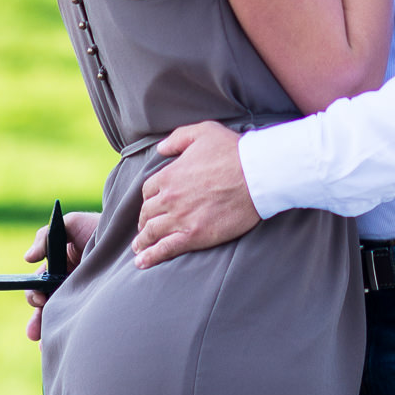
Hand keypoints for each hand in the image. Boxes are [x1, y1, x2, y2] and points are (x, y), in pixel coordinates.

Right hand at [22, 210, 98, 342]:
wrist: (130, 236)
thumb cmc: (100, 228)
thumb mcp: (71, 225)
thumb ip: (45, 237)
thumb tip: (27, 258)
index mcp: (59, 268)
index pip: (40, 286)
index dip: (35, 296)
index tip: (39, 300)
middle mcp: (68, 285)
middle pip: (46, 308)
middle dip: (37, 321)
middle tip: (34, 332)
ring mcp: (81, 297)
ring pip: (59, 319)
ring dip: (48, 332)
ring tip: (45, 345)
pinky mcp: (94, 307)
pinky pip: (77, 324)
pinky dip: (67, 334)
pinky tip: (60, 345)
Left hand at [134, 121, 259, 267]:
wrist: (256, 174)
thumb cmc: (233, 151)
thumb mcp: (203, 132)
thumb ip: (178, 138)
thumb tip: (160, 148)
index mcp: (169, 175)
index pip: (148, 191)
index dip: (149, 199)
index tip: (151, 206)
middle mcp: (170, 198)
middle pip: (147, 213)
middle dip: (143, 222)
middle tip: (144, 229)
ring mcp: (180, 218)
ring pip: (152, 233)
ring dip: (142, 242)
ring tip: (138, 249)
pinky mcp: (194, 235)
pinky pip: (166, 248)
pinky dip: (151, 256)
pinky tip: (143, 262)